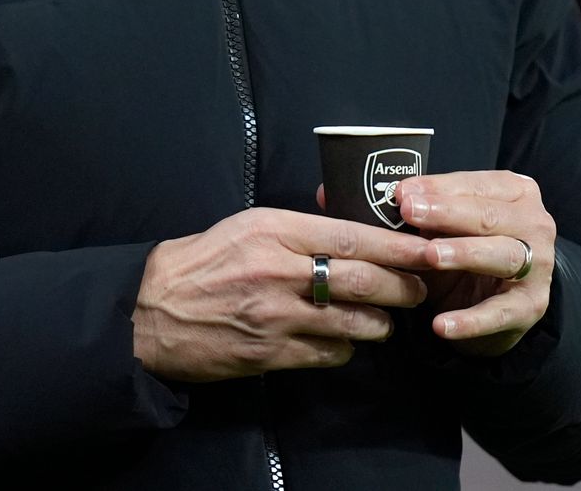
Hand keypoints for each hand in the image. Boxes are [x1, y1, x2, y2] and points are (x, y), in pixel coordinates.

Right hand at [131, 206, 431, 381]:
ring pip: (354, 322)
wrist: (152, 310)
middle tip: (420, 288)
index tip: (428, 249)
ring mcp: (276, 315)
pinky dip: (345, 349)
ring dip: (380, 323)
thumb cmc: (201, 262)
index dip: (398, 247)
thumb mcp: (246, 226)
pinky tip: (343, 341)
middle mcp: (278, 271)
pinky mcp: (271, 353)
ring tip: (385, 318)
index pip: (352, 237)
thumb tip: (351, 233)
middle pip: (363, 280)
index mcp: (273, 230)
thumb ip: (297, 229)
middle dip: (402, 286)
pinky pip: (329, 354)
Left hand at [397, 171, 555, 357]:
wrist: (494, 302)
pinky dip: (470, 320)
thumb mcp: (450, 224)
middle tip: (410, 212)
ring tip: (431, 255)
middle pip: (490, 216)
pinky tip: (441, 325)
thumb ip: (430, 208)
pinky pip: (499, 313)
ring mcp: (538, 267)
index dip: (438, 187)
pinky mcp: (531, 306)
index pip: (477, 185)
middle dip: (447, 213)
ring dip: (465, 253)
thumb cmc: (467, 248)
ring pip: (503, 254)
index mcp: (516, 193)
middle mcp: (535, 225)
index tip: (403, 192)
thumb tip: (398, 195)